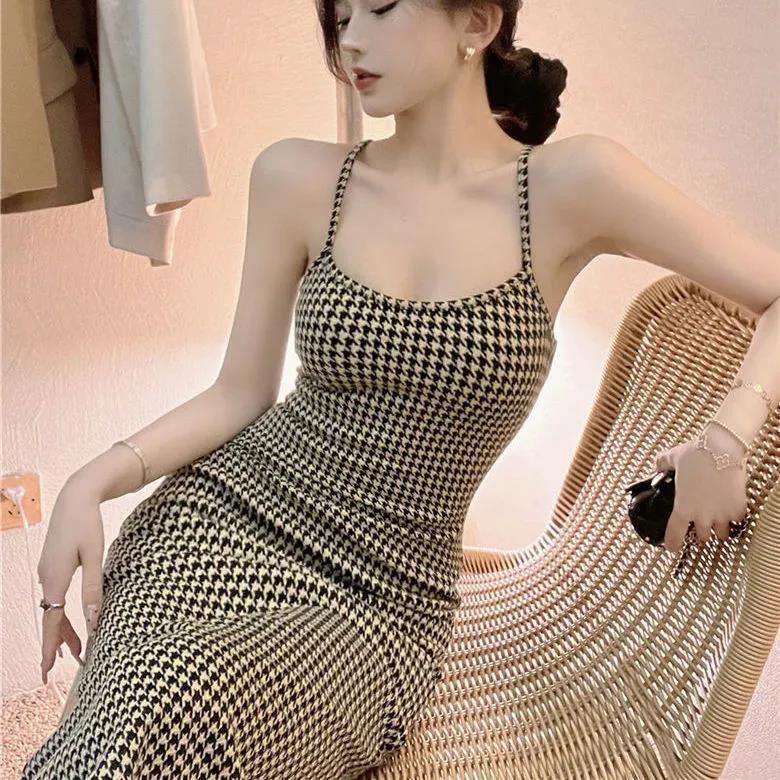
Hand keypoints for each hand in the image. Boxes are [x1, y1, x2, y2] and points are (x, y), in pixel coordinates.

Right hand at [36, 480, 104, 683]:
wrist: (76, 496)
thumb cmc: (88, 524)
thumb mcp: (95, 556)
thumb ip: (94, 588)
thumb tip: (94, 620)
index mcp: (56, 578)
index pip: (51, 622)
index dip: (50, 647)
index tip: (45, 671)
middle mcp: (47, 577)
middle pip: (51, 617)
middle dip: (58, 642)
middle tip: (67, 665)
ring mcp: (47, 570)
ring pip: (53, 607)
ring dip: (62, 627)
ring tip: (75, 648)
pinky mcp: (52, 564)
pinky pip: (55, 594)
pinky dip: (61, 610)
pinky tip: (68, 616)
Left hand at [654, 428, 748, 553]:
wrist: (723, 450)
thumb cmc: (696, 454)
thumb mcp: (673, 457)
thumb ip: (662, 464)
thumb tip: (657, 466)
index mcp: (683, 507)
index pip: (675, 533)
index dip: (673, 543)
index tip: (672, 548)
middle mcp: (702, 516)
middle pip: (701, 536)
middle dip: (700, 533)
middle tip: (700, 525)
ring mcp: (721, 514)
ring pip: (721, 534)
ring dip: (718, 530)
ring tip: (718, 523)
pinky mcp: (738, 509)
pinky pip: (737, 521)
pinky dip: (734, 518)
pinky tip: (731, 510)